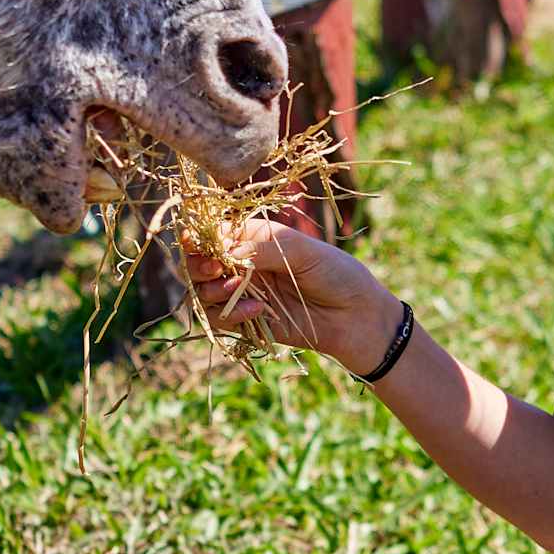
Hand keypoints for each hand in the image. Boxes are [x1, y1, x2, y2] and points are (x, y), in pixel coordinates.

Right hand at [182, 219, 403, 376]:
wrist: (357, 317)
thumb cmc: (337, 273)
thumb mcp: (304, 251)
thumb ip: (264, 249)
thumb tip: (226, 252)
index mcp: (255, 238)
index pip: (214, 233)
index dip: (199, 236)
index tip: (196, 242)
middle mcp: (243, 264)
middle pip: (199, 262)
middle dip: (199, 265)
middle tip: (215, 268)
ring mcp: (243, 294)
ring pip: (203, 292)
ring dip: (212, 290)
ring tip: (236, 288)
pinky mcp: (248, 321)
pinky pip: (221, 319)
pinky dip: (231, 314)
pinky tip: (258, 310)